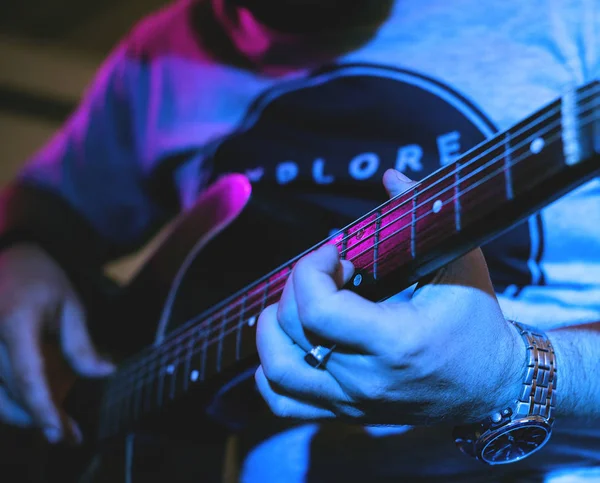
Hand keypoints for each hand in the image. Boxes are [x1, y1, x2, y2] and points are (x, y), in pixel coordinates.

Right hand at [0, 243, 113, 442]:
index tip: (59, 433)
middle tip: (70, 435)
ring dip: (24, 414)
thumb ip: (82, 346)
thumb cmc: (43, 279)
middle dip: (41, 417)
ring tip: (57, 425)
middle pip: (11, 391)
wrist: (10, 256)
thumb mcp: (70, 307)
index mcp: (15, 323)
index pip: (27, 376)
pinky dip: (11, 400)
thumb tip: (105, 375)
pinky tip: (34, 407)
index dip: (43, 408)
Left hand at [255, 169, 522, 425]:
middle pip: (295, 331)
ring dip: (272, 329)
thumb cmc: (477, 322)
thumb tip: (388, 175)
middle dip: (299, 287)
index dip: (311, 269)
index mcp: (395, 342)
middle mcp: (367, 379)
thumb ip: (423, 213)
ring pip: (278, 371)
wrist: (492, 386)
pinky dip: (270, 372)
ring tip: (297, 303)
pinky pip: (284, 402)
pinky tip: (286, 343)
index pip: (318, 310)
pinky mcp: (346, 412)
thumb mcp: (461, 262)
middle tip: (330, 272)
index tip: (334, 251)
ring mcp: (352, 402)